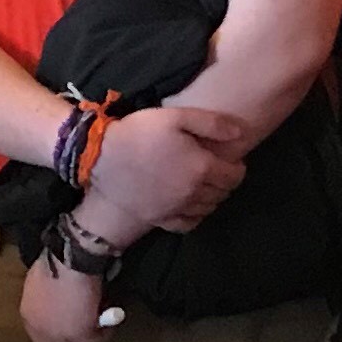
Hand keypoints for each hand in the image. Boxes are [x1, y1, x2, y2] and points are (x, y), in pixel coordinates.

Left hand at [20, 253, 116, 341]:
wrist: (70, 261)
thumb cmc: (57, 262)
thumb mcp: (39, 283)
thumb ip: (43, 299)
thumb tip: (55, 302)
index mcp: (29, 316)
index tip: (73, 335)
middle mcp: (41, 330)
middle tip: (92, 335)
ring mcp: (59, 336)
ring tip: (102, 330)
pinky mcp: (79, 335)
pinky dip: (105, 335)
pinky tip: (110, 324)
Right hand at [89, 106, 254, 233]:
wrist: (100, 158)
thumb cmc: (139, 133)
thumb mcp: (175, 116)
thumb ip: (212, 123)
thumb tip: (241, 133)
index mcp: (202, 167)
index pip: (235, 176)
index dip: (237, 167)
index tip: (229, 160)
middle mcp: (194, 192)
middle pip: (223, 193)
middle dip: (225, 182)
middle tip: (215, 170)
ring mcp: (177, 209)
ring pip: (208, 209)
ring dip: (211, 198)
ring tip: (202, 185)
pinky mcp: (160, 219)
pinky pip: (189, 224)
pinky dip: (195, 216)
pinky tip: (189, 205)